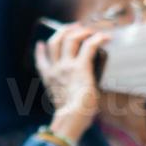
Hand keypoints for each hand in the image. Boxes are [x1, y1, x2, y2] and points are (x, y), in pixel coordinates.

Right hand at [35, 23, 110, 141]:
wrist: (72, 118)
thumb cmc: (71, 115)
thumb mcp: (61, 100)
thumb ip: (65, 91)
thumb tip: (78, 89)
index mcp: (48, 79)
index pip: (40, 60)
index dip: (40, 50)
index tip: (41, 44)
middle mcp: (55, 69)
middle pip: (55, 41)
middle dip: (65, 30)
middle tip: (75, 27)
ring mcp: (66, 66)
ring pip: (70, 39)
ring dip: (81, 31)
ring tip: (90, 30)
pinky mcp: (80, 67)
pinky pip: (89, 46)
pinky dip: (98, 39)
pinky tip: (105, 37)